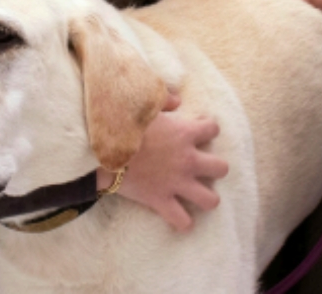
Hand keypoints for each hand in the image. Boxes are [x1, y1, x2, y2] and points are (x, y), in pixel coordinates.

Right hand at [99, 99, 228, 231]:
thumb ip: (164, 99)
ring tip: (196, 193)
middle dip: (214, 167)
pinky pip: (181, 221)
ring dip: (205, 197)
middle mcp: (187, 160)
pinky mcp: (161, 201)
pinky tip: (178, 217)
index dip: (206, 129)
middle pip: (221, 168)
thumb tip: (177, 100)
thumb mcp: (143, 104)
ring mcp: (176, 183)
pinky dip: (182, 221)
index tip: (196, 130)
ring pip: (210, 200)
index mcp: (185, 133)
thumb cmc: (121, 124)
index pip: (212, 129)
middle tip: (199, 165)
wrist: (100, 149)